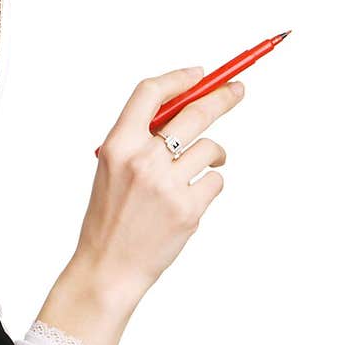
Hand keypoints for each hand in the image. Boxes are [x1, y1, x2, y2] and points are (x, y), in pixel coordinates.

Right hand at [76, 65, 245, 302]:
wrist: (108, 269)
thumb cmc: (109, 221)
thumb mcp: (111, 171)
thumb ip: (139, 140)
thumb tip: (183, 110)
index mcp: (117, 146)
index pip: (150, 93)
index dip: (179, 78)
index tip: (199, 75)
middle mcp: (142, 160)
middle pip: (195, 111)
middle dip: (222, 97)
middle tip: (236, 90)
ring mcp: (167, 185)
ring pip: (211, 149)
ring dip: (214, 156)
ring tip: (203, 168)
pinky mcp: (188, 208)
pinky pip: (215, 181)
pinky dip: (209, 186)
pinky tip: (190, 200)